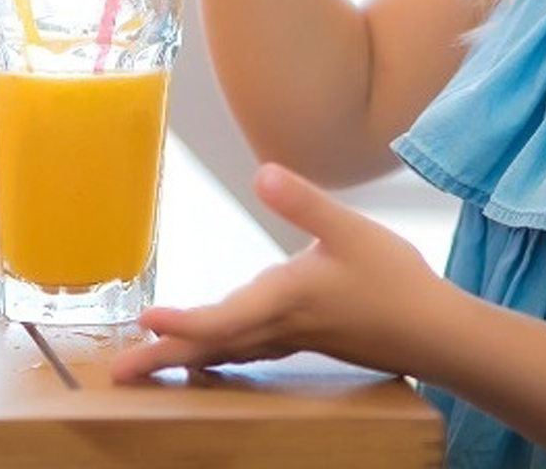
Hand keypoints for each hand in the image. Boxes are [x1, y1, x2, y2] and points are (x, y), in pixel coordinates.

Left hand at [111, 164, 440, 382]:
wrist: (428, 331)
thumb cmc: (391, 280)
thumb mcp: (349, 230)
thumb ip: (304, 202)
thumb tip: (261, 172)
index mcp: (284, 298)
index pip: (220, 318)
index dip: (180, 322)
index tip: (144, 319)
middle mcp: (278, 326)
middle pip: (211, 346)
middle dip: (164, 357)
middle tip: (117, 373)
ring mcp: (290, 339)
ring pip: (226, 354)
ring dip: (185, 359)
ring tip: (150, 366)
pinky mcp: (304, 341)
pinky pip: (246, 353)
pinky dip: (220, 355)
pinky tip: (218, 354)